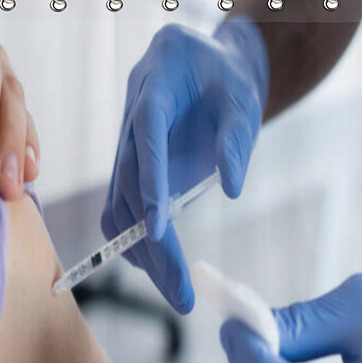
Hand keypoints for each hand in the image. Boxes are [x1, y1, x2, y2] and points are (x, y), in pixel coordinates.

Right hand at [102, 18, 268, 313]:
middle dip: (150, 243)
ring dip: (140, 252)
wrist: (208, 70)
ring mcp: (124, 145)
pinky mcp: (127, 168)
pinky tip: (158, 269)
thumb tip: (230, 189)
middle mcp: (130, 117)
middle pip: (128, 184)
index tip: (159, 229)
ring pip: (117, 204)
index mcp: (156, 85)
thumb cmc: (228, 82)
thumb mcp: (243, 100)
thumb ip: (237, 138)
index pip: (145, 134)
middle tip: (180, 292)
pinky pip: (118, 209)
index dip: (148, 181)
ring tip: (175, 291)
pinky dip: (132, 243)